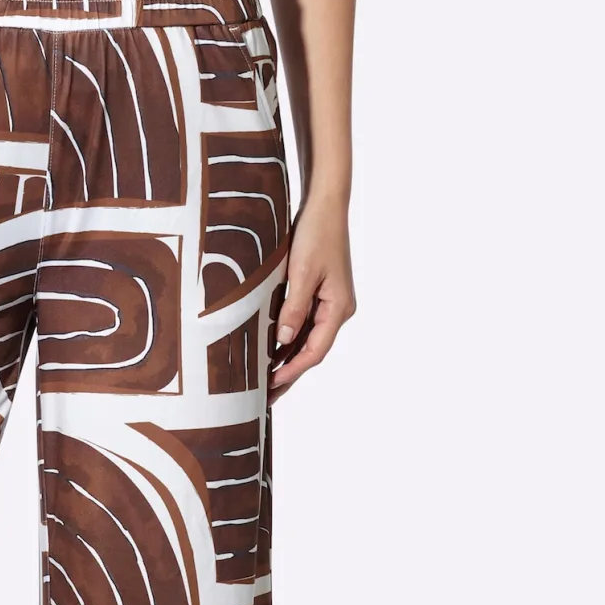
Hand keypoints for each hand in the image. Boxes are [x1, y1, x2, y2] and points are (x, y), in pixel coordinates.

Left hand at [270, 193, 355, 401]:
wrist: (325, 205)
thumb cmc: (316, 233)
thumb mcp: (303, 271)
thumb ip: (294, 307)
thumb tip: (283, 340)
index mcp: (339, 308)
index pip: (315, 350)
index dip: (292, 370)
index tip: (271, 384)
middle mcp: (338, 310)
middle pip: (311, 351)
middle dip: (289, 374)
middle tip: (265, 399)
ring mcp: (330, 304)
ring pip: (307, 341)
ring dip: (287, 361)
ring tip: (265, 384)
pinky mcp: (320, 296)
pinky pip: (303, 326)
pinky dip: (288, 342)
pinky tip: (271, 354)